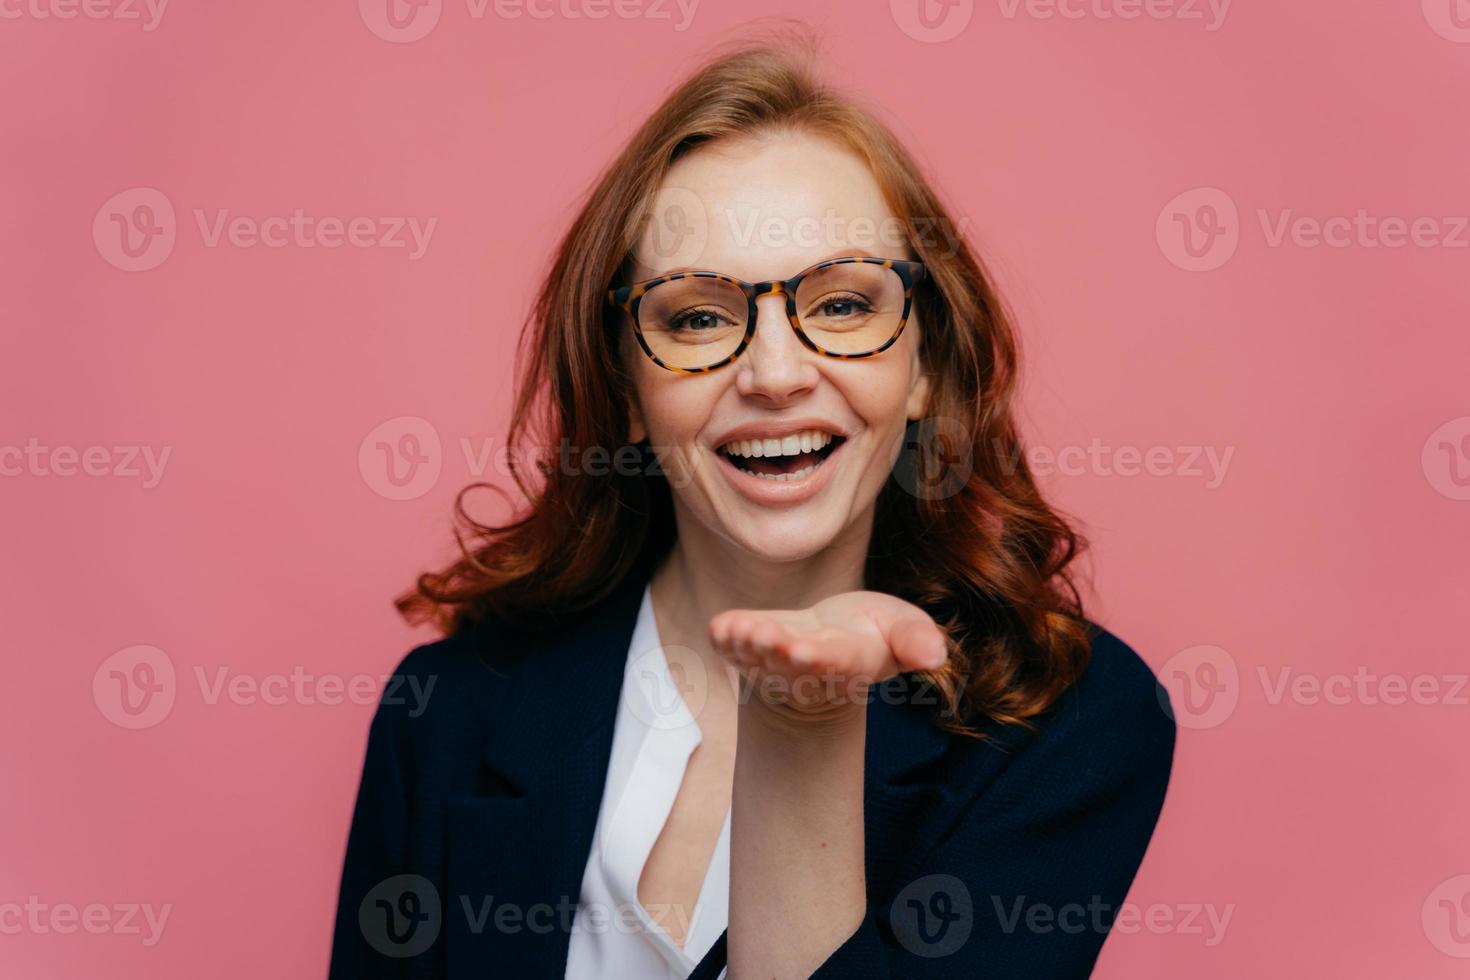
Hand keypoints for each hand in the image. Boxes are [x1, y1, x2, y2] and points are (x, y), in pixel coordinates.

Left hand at [707, 591, 947, 726]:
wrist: (824, 646)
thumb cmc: (870, 632)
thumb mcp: (902, 628)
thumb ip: (916, 639)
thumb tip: (935, 655)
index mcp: (850, 661)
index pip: (835, 662)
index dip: (819, 658)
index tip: (802, 650)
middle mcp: (809, 667)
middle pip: (792, 664)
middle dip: (777, 651)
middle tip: (765, 636)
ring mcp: (775, 663)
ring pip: (759, 659)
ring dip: (747, 647)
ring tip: (738, 631)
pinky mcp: (748, 653)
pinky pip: (734, 650)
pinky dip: (726, 641)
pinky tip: (720, 629)